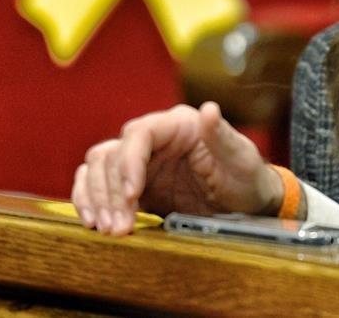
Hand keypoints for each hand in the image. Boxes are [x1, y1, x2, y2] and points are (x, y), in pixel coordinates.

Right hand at [71, 102, 281, 235]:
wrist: (246, 206)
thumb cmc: (248, 178)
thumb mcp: (242, 160)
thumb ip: (223, 137)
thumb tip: (209, 109)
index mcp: (179, 124)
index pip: (139, 134)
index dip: (129, 162)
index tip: (133, 194)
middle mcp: (154, 139)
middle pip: (112, 154)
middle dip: (111, 192)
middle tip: (119, 226)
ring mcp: (140, 162)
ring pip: (98, 169)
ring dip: (98, 200)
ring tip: (111, 230)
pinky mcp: (131, 185)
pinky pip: (96, 185)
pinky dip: (89, 201)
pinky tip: (94, 222)